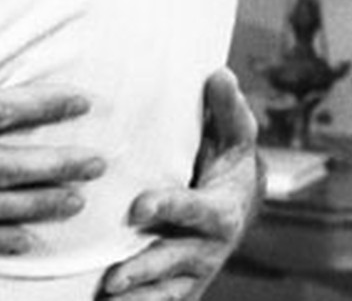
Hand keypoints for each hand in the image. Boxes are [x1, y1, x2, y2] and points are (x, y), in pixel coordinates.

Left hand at [99, 68, 260, 299]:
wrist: (238, 211)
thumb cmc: (226, 167)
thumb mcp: (233, 139)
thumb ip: (226, 111)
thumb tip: (220, 74)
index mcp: (220, 210)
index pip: (194, 210)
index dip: (169, 208)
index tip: (138, 208)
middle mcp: (207, 247)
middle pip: (174, 260)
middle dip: (145, 268)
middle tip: (112, 277)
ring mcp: (192, 272)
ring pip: (164, 292)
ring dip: (136, 300)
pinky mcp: (178, 288)